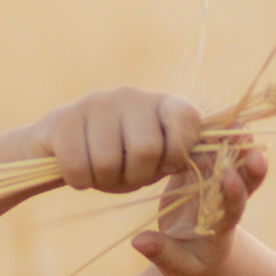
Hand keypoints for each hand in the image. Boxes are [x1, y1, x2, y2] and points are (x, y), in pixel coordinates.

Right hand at [35, 88, 204, 193]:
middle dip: (136, 175)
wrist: (65, 149)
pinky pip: (77, 165)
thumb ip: (182, 158)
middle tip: (126, 174)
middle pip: (146, 149)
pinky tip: (80, 171)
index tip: (164, 166)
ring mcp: (96, 102)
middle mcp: (132, 96)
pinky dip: (80, 180)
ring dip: (105, 180)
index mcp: (163, 104)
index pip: (187, 121)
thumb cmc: (122, 159)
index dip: (177, 154)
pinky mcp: (63, 118)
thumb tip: (212, 157)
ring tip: (102, 172)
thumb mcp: (158, 161)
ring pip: (107, 161)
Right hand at [133, 134, 266, 275]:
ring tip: (234, 121)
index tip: (229, 178)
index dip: (234, 192)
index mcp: (223, 224)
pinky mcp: (204, 169)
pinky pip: (213, 149)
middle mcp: (226, 199)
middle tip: (247, 141)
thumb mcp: (178, 265)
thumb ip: (162, 254)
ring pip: (233, 159)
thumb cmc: (191, 262)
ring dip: (234, 140)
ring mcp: (218, 181)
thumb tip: (139, 242)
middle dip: (247, 161)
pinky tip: (208, 114)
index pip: (234, 208)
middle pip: (245, 179)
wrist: (201, 249)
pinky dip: (213, 134)